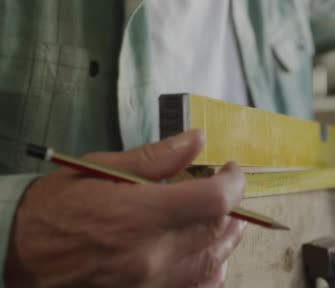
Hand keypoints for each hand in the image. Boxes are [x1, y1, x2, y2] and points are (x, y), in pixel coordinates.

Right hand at [5, 130, 246, 287]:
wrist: (16, 259)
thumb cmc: (54, 210)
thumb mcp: (98, 170)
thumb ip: (154, 157)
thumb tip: (197, 140)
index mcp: (140, 216)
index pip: (214, 201)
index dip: (234, 182)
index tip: (231, 169)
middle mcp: (152, 256)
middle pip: (217, 230)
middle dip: (232, 205)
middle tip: (225, 188)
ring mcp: (152, 285)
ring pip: (214, 261)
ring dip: (227, 235)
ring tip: (225, 217)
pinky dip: (212, 270)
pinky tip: (209, 255)